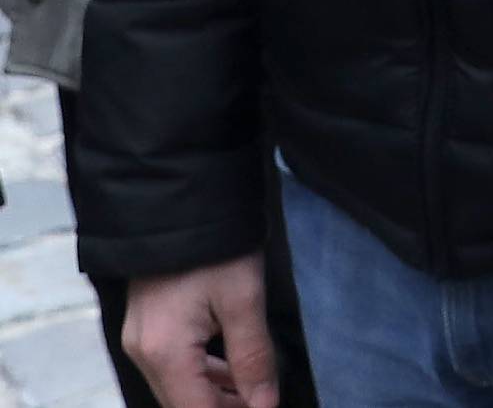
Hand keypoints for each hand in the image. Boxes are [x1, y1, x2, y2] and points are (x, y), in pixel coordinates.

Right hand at [124, 254, 277, 407]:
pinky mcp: (146, 322)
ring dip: (214, 395)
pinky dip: (202, 372)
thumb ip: (253, 358)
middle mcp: (142, 350)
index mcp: (164, 351)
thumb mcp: (244, 299)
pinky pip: (173, 363)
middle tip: (262, 401)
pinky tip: (231, 371)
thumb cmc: (216, 243)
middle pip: (184, 403)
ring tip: (254, 392)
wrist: (184, 194)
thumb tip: (265, 405)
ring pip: (178, 386)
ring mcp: (140, 336)